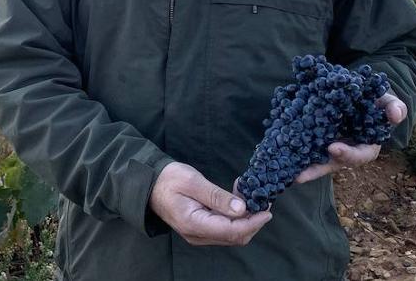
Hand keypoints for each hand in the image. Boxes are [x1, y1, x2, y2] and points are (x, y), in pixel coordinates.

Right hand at [148, 162, 271, 245]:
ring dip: (246, 218)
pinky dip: (236, 216)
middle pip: (235, 237)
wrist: (150, 184)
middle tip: (262, 199)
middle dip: (253, 221)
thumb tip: (242, 209)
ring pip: (232, 234)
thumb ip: (217, 196)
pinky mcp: (201, 229)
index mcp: (194, 224)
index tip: (266, 210)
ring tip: (249, 194)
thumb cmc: (169, 179)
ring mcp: (199, 234)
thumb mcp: (193, 182)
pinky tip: (237, 198)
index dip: (253, 222)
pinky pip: (224, 228)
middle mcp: (198, 235)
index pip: (232, 231)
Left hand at [293, 92, 407, 184]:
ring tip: (286, 172)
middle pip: (331, 164)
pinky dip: (293, 149)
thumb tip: (396, 114)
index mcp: (366, 146)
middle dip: (316, 170)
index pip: (359, 156)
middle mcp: (346, 151)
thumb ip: (393, 107)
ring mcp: (329, 146)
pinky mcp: (316, 139)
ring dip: (301, 167)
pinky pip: (305, 146)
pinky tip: (277, 151)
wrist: (358, 93)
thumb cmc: (376, 101)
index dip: (347, 154)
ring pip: (315, 160)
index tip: (332, 148)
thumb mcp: (387, 102)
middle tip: (300, 174)